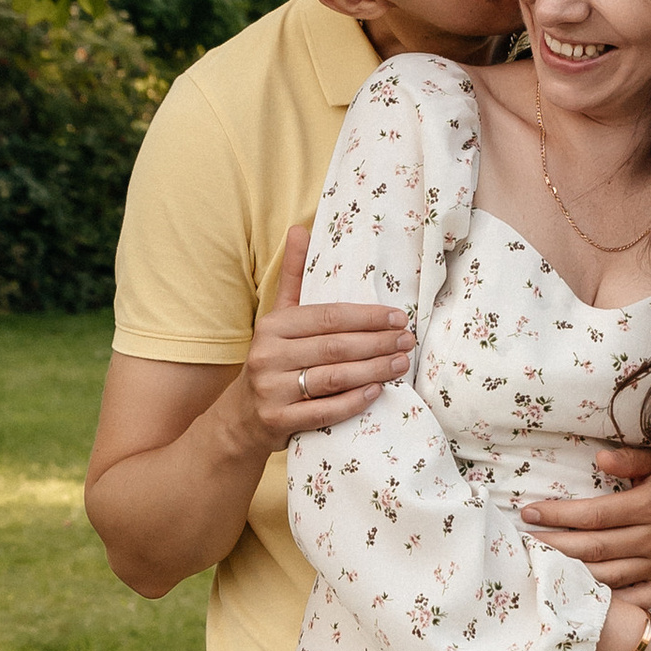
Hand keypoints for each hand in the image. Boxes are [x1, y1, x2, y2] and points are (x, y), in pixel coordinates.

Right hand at [238, 221, 412, 447]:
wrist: (242, 417)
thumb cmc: (273, 360)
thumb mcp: (278, 318)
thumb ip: (294, 277)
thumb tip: (299, 229)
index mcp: (273, 326)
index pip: (328, 317)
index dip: (366, 317)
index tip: (398, 317)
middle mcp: (269, 355)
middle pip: (335, 346)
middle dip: (378, 343)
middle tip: (407, 340)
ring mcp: (272, 391)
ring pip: (333, 377)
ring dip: (373, 370)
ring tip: (401, 363)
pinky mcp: (278, 421)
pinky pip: (324, 410)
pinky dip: (354, 401)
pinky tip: (377, 391)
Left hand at [521, 448, 650, 598]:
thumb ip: (631, 460)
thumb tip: (600, 460)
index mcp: (647, 507)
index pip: (593, 515)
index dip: (558, 515)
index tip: (528, 513)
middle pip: (592, 547)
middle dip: (553, 545)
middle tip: (522, 544)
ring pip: (607, 575)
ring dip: (572, 573)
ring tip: (542, 567)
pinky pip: (635, 599)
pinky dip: (610, 601)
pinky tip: (583, 597)